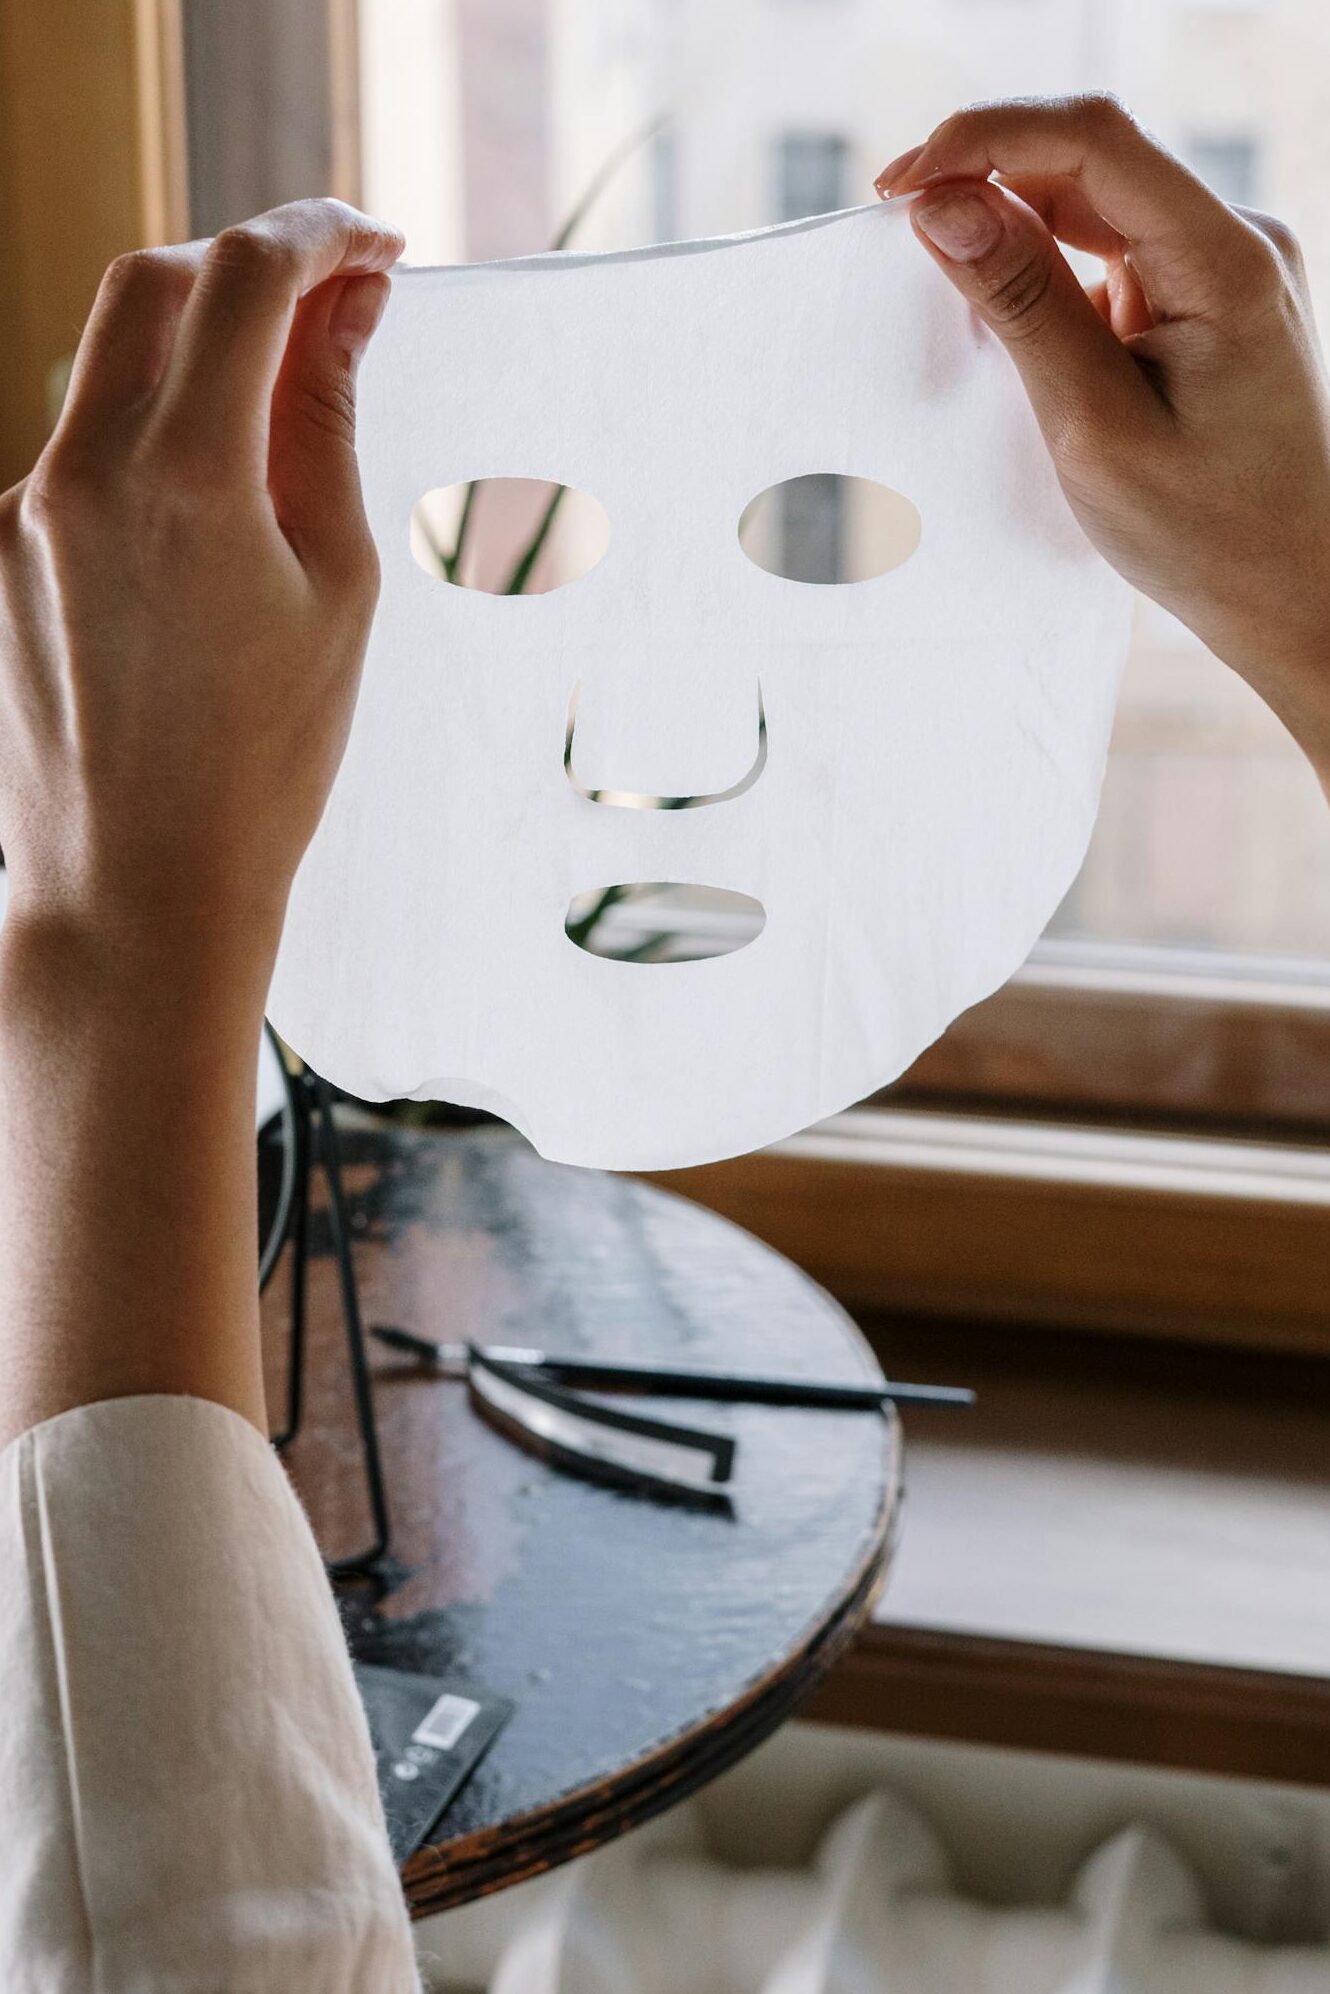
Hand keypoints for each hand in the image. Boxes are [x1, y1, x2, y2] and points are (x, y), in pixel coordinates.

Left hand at [0, 197, 402, 991]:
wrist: (139, 888)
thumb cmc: (263, 762)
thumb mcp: (335, 588)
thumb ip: (326, 426)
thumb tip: (345, 310)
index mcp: (186, 479)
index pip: (245, 274)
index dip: (319, 234)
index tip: (373, 247)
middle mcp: (79, 473)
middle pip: (152, 282)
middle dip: (244, 268)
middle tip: (328, 308)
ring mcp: (18, 511)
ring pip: (106, 368)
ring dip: (193, 359)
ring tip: (275, 431)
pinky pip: (74, 452)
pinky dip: (146, 443)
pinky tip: (201, 527)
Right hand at [877, 96, 1329, 779]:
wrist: (1293, 591)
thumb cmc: (1208, 532)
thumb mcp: (1095, 427)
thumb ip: (1023, 307)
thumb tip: (943, 208)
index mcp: (1224, 261)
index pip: (1095, 141)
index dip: (986, 138)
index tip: (899, 185)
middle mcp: (1234, 241)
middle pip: (1091, 162)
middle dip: (987, 176)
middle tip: (894, 222)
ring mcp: (1222, 269)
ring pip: (1095, 206)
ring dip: (1011, 227)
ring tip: (938, 275)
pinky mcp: (1204, 302)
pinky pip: (1110, 256)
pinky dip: (1046, 273)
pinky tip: (1002, 318)